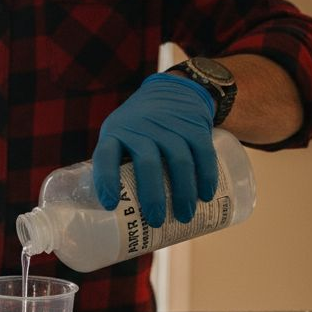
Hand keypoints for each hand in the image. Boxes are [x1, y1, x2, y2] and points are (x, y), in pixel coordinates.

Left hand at [91, 72, 218, 224]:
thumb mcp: (119, 136)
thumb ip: (116, 167)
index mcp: (116, 133)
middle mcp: (141, 127)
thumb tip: (115, 216)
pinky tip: (206, 196)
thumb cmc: (138, 128)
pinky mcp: (194, 126)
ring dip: (183, 192)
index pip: (106, 155)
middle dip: (152, 196)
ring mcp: (169, 125)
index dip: (106, 180)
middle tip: (156, 221)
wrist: (170, 90)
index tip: (111, 205)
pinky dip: (206, 176)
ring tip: (184, 216)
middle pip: (147, 163)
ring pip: (179, 160)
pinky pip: (203, 153)